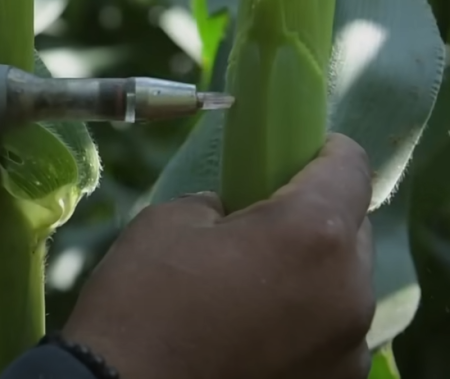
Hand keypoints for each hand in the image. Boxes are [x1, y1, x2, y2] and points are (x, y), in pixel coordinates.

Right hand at [64, 133, 374, 378]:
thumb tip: (233, 217)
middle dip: (315, 216)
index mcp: (312, 234)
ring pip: (342, 284)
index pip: (349, 168)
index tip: (299, 149)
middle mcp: (348, 291)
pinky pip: (329, 331)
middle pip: (352, 228)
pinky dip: (303, 318)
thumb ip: (220, 205)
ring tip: (254, 282)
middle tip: (262, 221)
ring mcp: (345, 346)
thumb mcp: (170, 220)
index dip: (325, 150)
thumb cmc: (142, 300)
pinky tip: (254, 324)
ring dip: (310, 272)